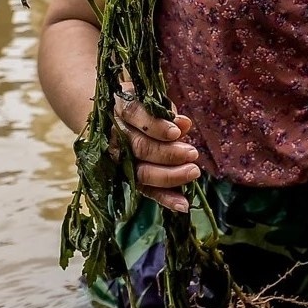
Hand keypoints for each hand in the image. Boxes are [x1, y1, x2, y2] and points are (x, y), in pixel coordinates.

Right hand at [112, 84, 201, 213]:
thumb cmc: (143, 107)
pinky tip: (183, 204)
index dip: (155, 125)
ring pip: (141, 172)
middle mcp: (115, 135)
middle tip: (192, 154)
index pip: (134, 114)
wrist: (115, 119)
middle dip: (167, 153)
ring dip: (169, 175)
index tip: (176, 132)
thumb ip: (166, 113)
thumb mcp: (153, 102)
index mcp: (121, 108)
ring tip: (193, 172)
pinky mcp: (128, 178)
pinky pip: (146, 190)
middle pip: (139, 147)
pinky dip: (165, 198)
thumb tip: (184, 124)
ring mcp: (119, 160)